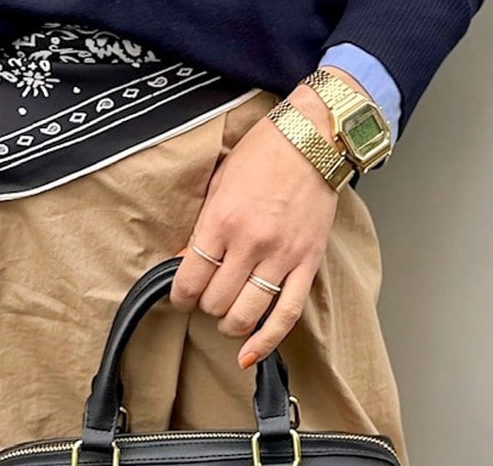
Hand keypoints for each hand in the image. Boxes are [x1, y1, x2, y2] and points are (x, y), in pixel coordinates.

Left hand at [168, 88, 350, 371]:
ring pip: (246, 313)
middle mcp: (250, 242)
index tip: (180, 295)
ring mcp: (281, 256)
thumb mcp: (219, 182)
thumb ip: (202, 225)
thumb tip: (184, 261)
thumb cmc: (264, 152)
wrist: (312, 139)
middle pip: (216, 300)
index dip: (179, 295)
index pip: (190, 278)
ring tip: (226, 316)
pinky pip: (286, 314)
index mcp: (222, 219)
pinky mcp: (307, 264)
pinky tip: (250, 354)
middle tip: (206, 296)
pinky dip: (266, 341)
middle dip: (205, 305)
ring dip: (230, 324)